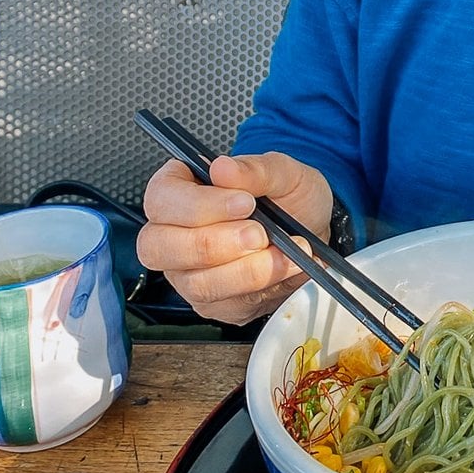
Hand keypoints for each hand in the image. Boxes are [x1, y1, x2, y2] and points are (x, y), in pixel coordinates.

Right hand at [138, 150, 332, 324]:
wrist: (314, 231)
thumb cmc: (290, 197)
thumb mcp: (284, 173)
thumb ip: (255, 168)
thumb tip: (222, 168)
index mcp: (178, 191)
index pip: (161, 199)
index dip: (197, 204)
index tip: (244, 202)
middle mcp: (172, 235)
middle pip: (159, 247)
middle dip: (213, 243)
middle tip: (259, 234)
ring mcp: (187, 274)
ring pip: (196, 283)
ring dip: (245, 270)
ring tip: (284, 251)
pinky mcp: (213, 303)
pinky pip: (226, 304)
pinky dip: (262, 285)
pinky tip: (288, 267)